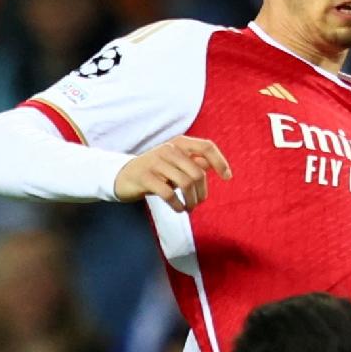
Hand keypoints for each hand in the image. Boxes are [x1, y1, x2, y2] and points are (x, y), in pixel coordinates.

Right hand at [113, 136, 232, 211]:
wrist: (122, 175)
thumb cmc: (156, 172)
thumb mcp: (176, 165)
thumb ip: (194, 163)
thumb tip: (214, 165)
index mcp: (179, 143)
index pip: (206, 147)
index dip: (220, 162)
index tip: (228, 177)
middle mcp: (168, 148)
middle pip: (198, 172)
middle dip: (202, 192)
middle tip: (198, 203)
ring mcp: (155, 162)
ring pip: (186, 183)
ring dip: (192, 201)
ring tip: (189, 208)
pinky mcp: (145, 176)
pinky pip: (168, 193)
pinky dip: (178, 205)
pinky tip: (178, 208)